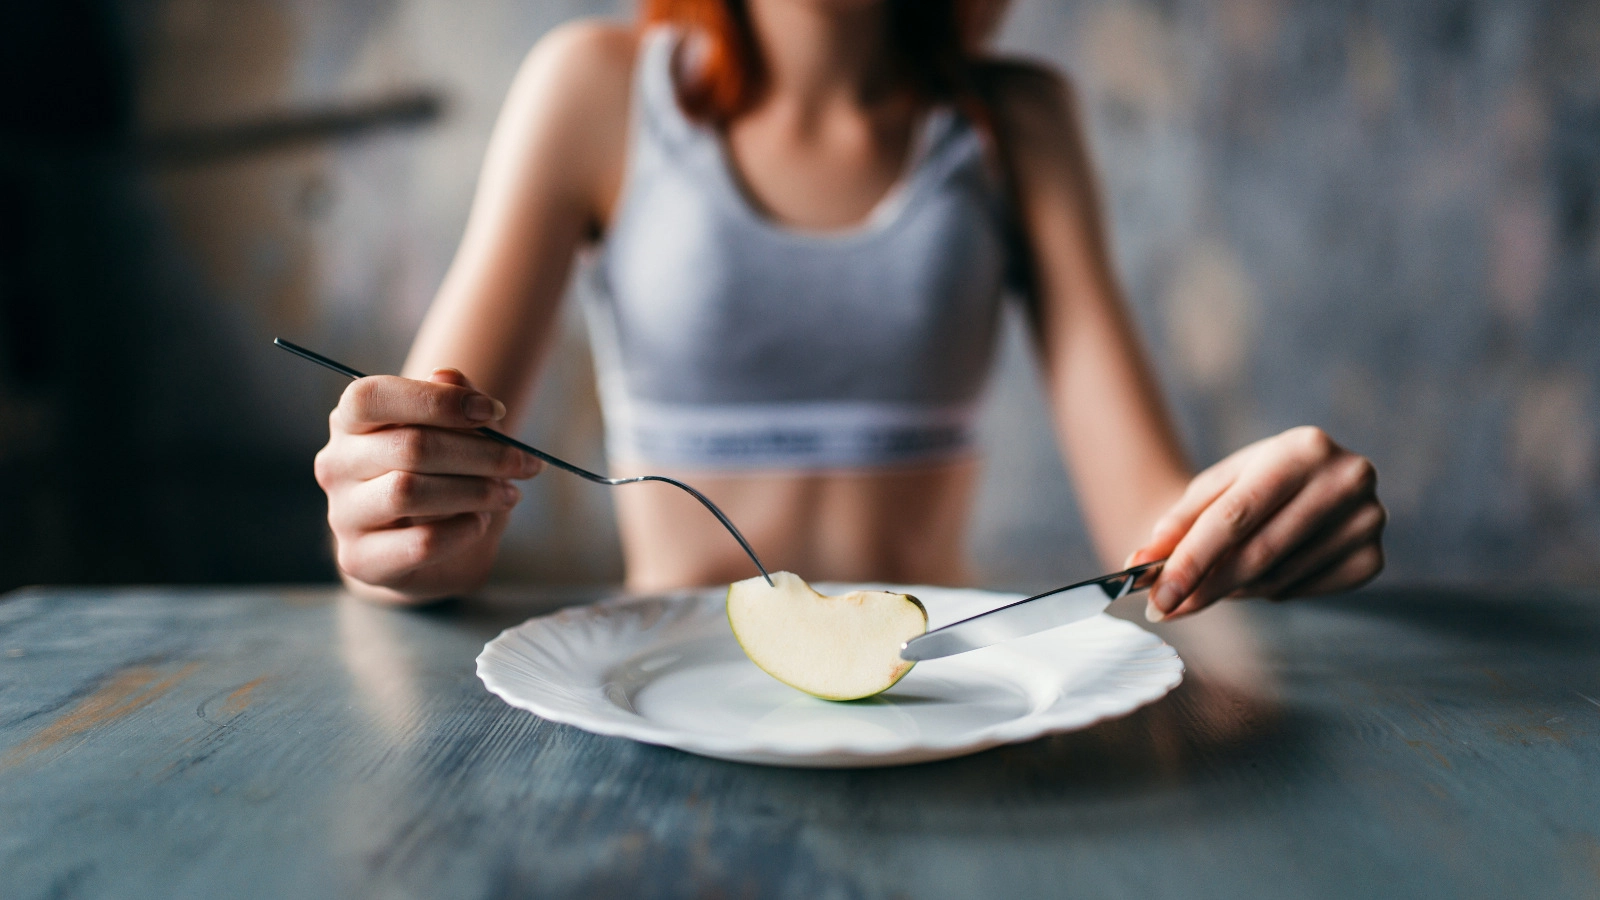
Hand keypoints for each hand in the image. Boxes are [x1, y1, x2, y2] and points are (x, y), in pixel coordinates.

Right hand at [314, 368, 541, 600]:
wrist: (425, 547)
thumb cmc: (441, 475)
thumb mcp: (455, 431)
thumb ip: (453, 398)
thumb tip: (447, 374)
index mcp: (350, 422)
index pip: (372, 396)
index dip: (438, 400)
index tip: (493, 411)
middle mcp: (336, 465)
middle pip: (409, 447)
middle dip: (481, 453)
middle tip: (525, 464)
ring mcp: (342, 515)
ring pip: (409, 492)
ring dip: (475, 491)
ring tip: (508, 494)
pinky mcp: (359, 560)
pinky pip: (420, 542)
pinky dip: (463, 530)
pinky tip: (479, 522)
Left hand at [1130, 426, 1385, 620]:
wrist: (1302, 483)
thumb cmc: (1252, 486)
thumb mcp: (1213, 490)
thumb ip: (1176, 525)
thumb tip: (1139, 564)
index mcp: (1304, 448)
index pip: (1236, 516)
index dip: (1193, 559)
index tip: (1159, 594)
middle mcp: (1347, 480)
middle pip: (1258, 552)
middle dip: (1205, 587)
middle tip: (1165, 608)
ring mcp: (1368, 521)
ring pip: (1278, 578)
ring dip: (1236, 588)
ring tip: (1217, 578)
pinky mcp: (1373, 559)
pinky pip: (1303, 591)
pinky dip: (1272, 590)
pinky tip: (1266, 570)